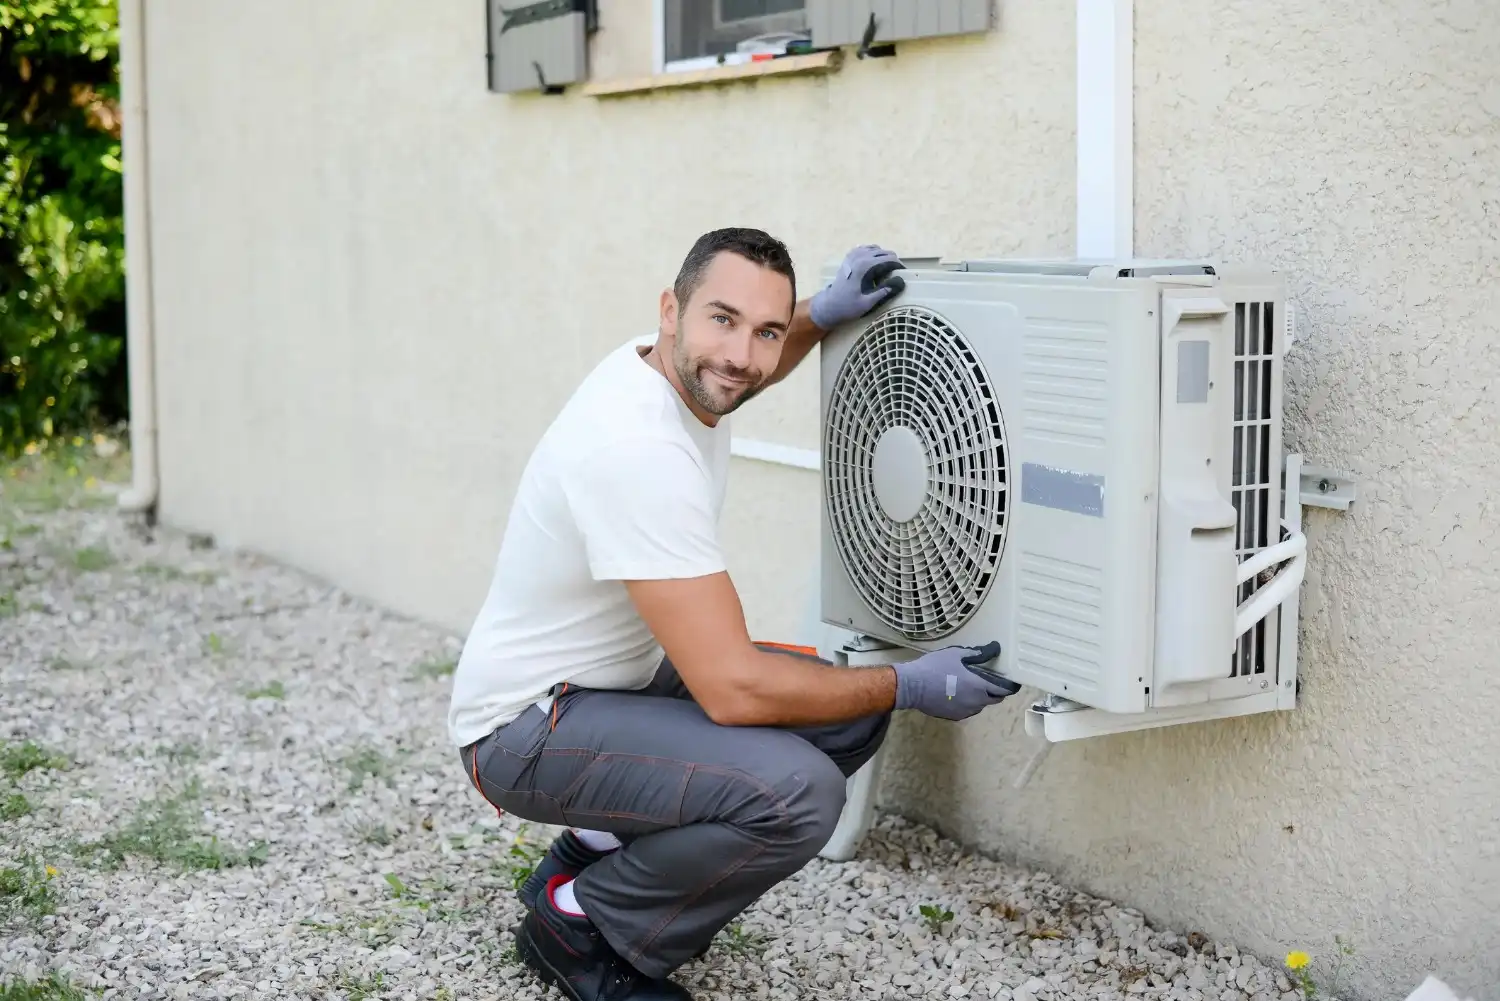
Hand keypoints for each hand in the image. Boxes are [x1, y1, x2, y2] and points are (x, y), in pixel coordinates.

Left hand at [808, 244, 905, 329]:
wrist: (829, 305)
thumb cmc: (848, 307)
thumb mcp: (867, 303)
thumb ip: (883, 292)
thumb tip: (900, 283)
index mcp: (864, 266)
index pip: (888, 258)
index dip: (898, 264)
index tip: (903, 272)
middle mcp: (858, 257)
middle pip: (882, 252)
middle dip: (891, 260)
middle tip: (896, 272)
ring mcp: (852, 256)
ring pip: (874, 248)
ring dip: (882, 256)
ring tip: (886, 268)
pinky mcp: (848, 258)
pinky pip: (864, 248)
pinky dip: (871, 252)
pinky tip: (874, 262)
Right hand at [892, 641, 1019, 720]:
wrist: (913, 686)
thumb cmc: (935, 667)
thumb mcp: (956, 655)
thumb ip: (977, 654)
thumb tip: (993, 649)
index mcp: (980, 686)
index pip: (1004, 690)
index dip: (1010, 686)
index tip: (1012, 682)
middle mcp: (976, 702)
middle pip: (994, 699)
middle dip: (996, 691)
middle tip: (990, 681)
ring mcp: (965, 711)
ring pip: (980, 705)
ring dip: (981, 697)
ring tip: (971, 686)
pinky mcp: (954, 717)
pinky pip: (968, 710)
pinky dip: (969, 703)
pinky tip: (958, 694)